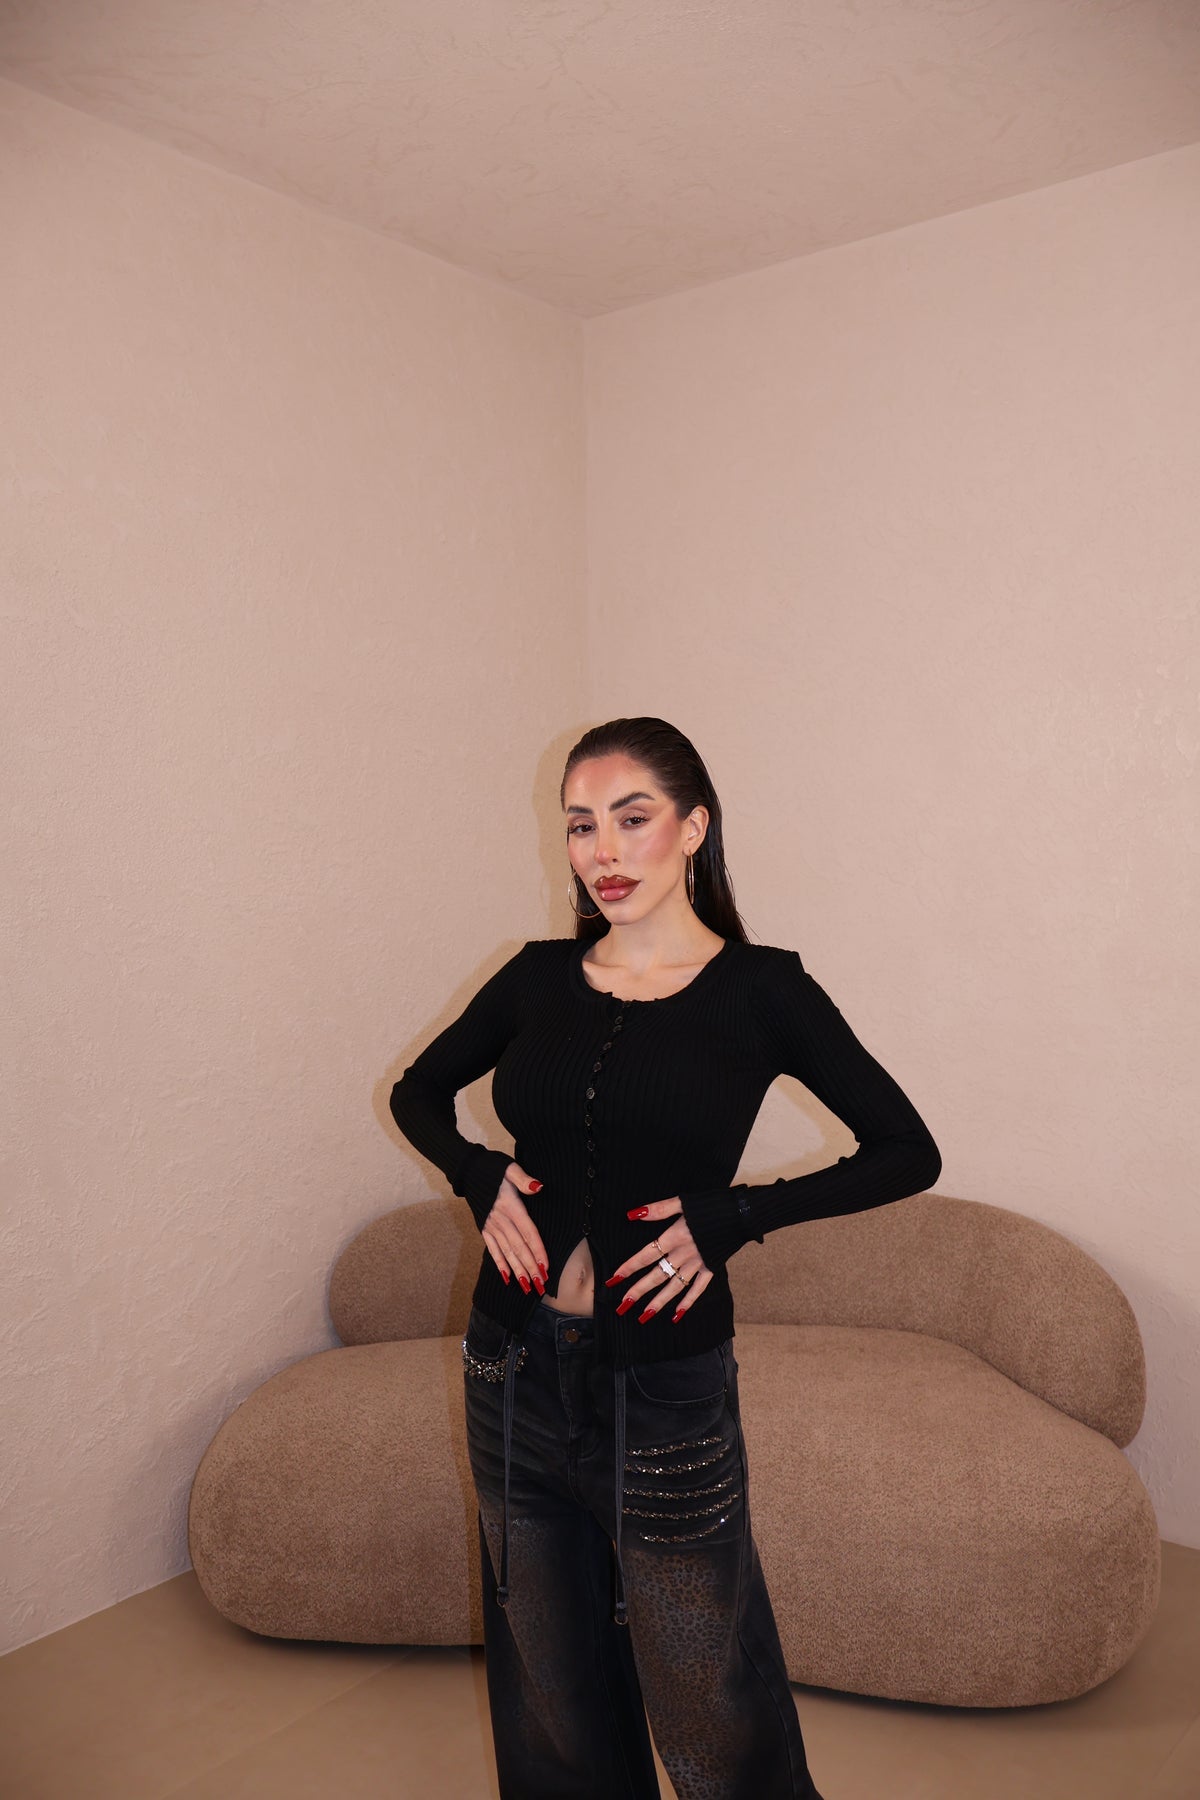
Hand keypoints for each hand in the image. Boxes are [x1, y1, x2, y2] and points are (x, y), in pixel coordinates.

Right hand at [481, 1164, 548, 1295]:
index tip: (545, 1266)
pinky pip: (492, 1249)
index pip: (527, 1232)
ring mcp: (490, 1226)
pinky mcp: (484, 1229)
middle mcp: (500, 1219)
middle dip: (530, 1267)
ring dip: (518, 1270)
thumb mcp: (510, 1168)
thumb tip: (538, 1187)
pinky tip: (507, 1278)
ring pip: (506, 1252)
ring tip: (527, 1286)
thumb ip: (524, 1179)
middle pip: (518, 1247)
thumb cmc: (493, 1169)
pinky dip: (500, 1264)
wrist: (468, 1171)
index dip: (537, 1250)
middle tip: (541, 1285)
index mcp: (510, 1206)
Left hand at [605, 1197, 712, 1323]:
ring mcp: (698, 1263)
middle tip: (622, 1305)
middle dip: (639, 1291)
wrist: (743, 1213)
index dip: (629, 1267)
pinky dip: (688, 1301)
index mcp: (675, 1237)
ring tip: (643, 1316)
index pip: (646, 1255)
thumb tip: (633, 1214)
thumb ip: (659, 1209)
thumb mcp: (683, 1201)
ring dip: (659, 1302)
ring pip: (675, 1286)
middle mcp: (684, 1254)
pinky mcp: (711, 1267)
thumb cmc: (711, 1204)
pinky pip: (698, 1288)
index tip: (613, 1279)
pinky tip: (677, 1314)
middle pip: (657, 1275)